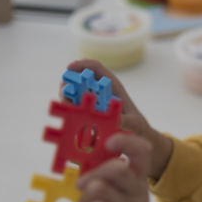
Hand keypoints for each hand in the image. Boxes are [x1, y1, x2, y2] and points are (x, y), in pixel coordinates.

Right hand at [65, 59, 172, 179]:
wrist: (137, 137)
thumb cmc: (137, 126)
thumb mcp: (132, 123)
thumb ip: (123, 120)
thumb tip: (111, 118)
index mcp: (112, 86)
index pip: (95, 68)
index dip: (81, 65)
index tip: (69, 67)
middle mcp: (100, 91)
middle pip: (80, 78)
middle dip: (69, 80)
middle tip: (63, 88)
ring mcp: (93, 102)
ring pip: (75, 93)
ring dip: (67, 95)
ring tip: (65, 102)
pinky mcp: (88, 113)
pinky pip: (76, 107)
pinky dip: (70, 108)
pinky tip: (68, 114)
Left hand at [76, 133, 176, 201]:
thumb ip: (101, 183)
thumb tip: (77, 163)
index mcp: (137, 182)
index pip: (142, 150)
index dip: (125, 141)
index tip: (108, 144)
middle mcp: (139, 193)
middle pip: (117, 167)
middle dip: (92, 174)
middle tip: (80, 187)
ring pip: (101, 188)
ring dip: (85, 198)